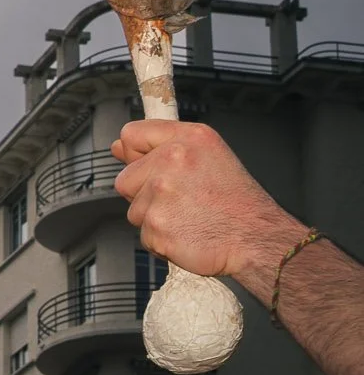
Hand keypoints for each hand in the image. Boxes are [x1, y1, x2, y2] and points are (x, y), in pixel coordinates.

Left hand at [111, 119, 305, 289]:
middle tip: (184, 201)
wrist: (256, 238)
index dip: (135, 154)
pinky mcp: (155, 223)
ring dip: (155, 219)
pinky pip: (143, 234)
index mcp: (189, 138)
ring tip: (189, 217)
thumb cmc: (237, 204)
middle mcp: (173, 159)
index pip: (132, 134)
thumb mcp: (210, 157)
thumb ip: (161, 149)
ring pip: (134, 210)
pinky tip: (187, 233)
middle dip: (145, 194)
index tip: (146, 165)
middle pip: (125, 178)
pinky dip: (161, 240)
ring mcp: (162, 191)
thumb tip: (118, 147)